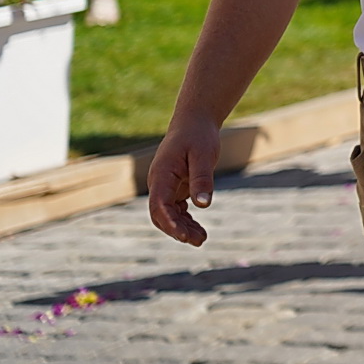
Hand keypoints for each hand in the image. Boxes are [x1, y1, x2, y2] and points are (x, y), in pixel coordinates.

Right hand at [147, 114, 221, 245]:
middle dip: (177, 229)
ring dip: (183, 228)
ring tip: (202, 239)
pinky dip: (186, 220)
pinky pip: (177, 210)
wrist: (195, 122)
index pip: (159, 205)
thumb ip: (202, 179)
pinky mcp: (175, 188)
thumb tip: (203, 205)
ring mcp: (166, 187)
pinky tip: (199, 230)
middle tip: (198, 240)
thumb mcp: (203, 155)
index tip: (184, 235)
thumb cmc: (198, 136)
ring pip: (169, 214)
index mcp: (161, 174)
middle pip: (161, 214)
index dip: (170, 222)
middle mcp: (159, 183)